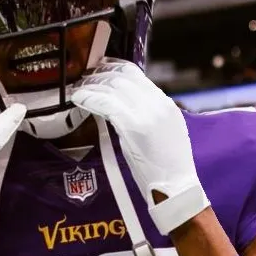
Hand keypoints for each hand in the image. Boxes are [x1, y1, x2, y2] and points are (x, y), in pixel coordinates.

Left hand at [72, 59, 209, 235]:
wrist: (176, 187)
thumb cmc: (168, 169)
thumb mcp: (165, 133)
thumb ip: (148, 117)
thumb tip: (125, 109)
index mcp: (165, 104)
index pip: (136, 74)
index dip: (114, 68)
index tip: (100, 69)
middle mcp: (157, 104)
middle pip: (122, 76)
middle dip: (99, 75)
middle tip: (84, 78)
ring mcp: (145, 113)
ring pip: (112, 87)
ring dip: (91, 85)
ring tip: (78, 88)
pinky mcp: (132, 126)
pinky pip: (105, 104)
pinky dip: (89, 99)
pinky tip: (78, 99)